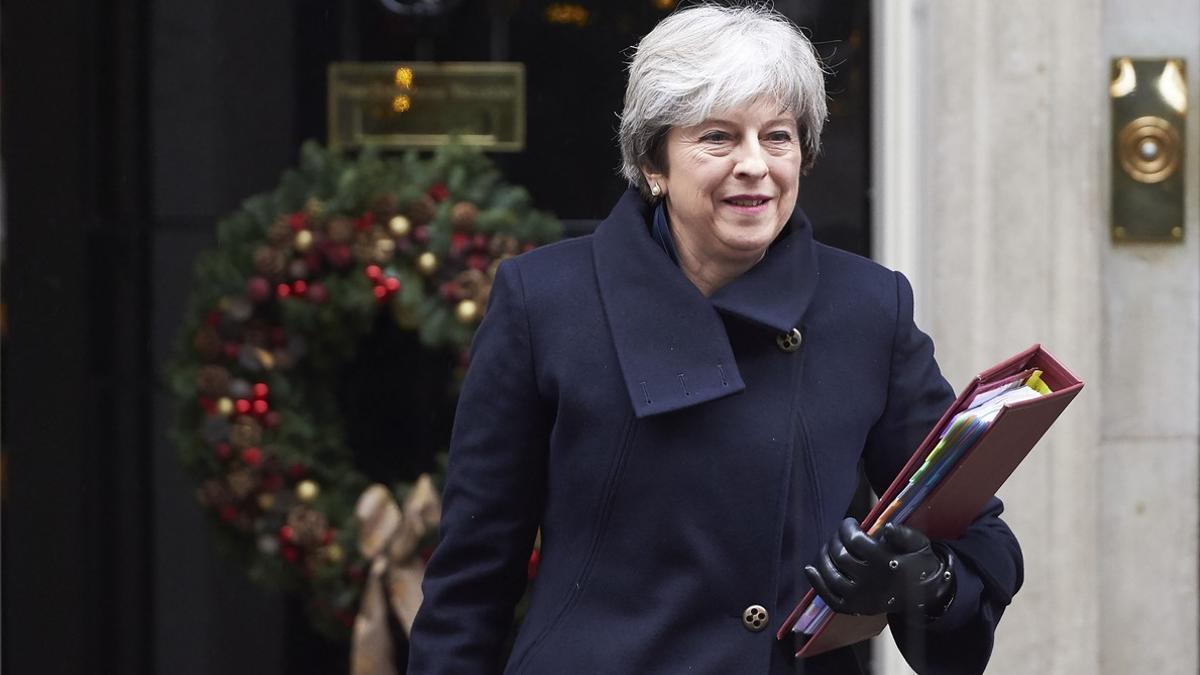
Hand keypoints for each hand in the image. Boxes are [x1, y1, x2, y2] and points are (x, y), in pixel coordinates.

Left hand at [803, 518, 954, 616]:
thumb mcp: (918, 544)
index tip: (850, 522)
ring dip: (824, 557)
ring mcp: (862, 599)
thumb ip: (903, 534)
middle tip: (840, 534)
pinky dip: (817, 584)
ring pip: (831, 576)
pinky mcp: (856, 609)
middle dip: (835, 540)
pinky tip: (809, 569)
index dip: (847, 527)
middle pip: (840, 556)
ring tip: (828, 547)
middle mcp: (872, 583)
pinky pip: (830, 598)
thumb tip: (886, 527)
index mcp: (887, 564)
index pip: (855, 541)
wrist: (925, 593)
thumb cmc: (918, 563)